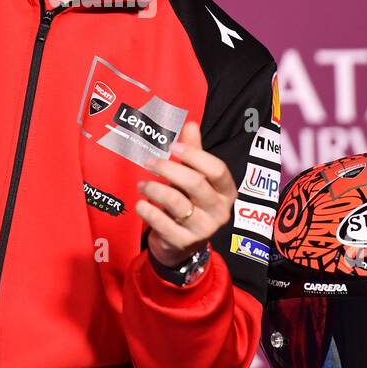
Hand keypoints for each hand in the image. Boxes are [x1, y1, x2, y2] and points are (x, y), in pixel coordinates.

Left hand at [135, 120, 234, 267]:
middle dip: (168, 169)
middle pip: (195, 183)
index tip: (172, 146)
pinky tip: (140, 204)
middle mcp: (220, 211)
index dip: (195, 155)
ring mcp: (204, 229)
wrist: (182, 243)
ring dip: (154, 189)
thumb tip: (191, 124)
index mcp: (226, 191)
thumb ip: (193, 152)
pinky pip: (163, 223)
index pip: (217, 169)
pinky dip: (148, 211)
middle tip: (149, 162)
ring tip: (142, 185)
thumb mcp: (195, 176)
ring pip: (177, 203)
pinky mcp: (184, 242)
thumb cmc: (190, 202)